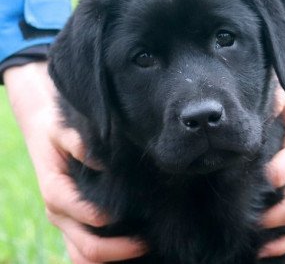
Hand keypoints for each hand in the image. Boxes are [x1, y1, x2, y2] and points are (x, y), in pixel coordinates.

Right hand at [4, 62, 145, 262]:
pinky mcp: (71, 221)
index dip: (103, 217)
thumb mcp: (64, 128)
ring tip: (141, 251)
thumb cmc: (57, 129)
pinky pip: (82, 250)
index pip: (79, 211)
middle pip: (84, 246)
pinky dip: (102, 258)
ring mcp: (65, 220)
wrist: (43, 129)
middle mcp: (59, 211)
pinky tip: (126, 251)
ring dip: (110, 259)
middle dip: (116, 249)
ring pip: (82, 256)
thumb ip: (79, 142)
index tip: (131, 216)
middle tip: (145, 243)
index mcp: (55, 190)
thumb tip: (103, 162)